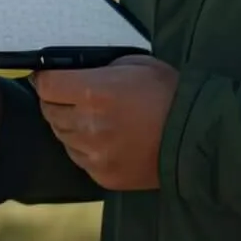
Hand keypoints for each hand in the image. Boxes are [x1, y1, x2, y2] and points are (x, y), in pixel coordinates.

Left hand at [33, 55, 177, 191]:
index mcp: (94, 93)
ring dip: (69, 125)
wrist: (195, 137)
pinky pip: (77, 158)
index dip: (45, 79)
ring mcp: (94, 154)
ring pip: (61, 136)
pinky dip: (83, 147)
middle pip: (49, 112)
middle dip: (57, 101)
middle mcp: (88, 125)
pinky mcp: (102, 176)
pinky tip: (103, 138)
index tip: (48, 77)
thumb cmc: (167, 93)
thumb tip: (73, 71)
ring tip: (92, 117)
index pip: (46, 85)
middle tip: (72, 96)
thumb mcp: (134, 64)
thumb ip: (98, 68)